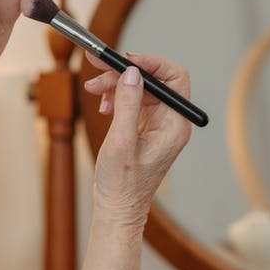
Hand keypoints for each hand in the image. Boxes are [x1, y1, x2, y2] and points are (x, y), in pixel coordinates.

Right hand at [83, 53, 192, 226]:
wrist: (117, 210)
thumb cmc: (122, 185)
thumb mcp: (121, 141)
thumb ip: (128, 105)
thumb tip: (132, 73)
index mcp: (174, 126)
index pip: (175, 78)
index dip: (151, 63)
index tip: (124, 60)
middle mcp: (171, 123)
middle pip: (154, 81)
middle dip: (125, 72)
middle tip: (97, 68)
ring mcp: (159, 126)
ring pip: (141, 89)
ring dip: (116, 85)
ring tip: (94, 91)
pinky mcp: (145, 130)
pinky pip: (134, 102)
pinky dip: (117, 99)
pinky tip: (103, 107)